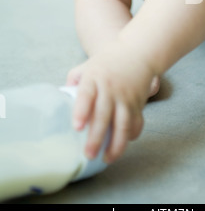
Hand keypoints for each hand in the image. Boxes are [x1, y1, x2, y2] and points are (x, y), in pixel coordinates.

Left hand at [67, 40, 154, 163]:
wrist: (138, 52)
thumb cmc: (108, 60)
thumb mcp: (88, 65)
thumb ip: (74, 79)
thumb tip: (61, 98)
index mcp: (95, 77)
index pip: (87, 95)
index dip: (82, 111)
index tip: (77, 127)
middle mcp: (111, 88)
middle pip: (104, 115)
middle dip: (96, 137)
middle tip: (88, 154)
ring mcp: (126, 96)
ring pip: (123, 124)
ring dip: (116, 144)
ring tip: (107, 159)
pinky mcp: (138, 103)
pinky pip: (136, 122)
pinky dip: (132, 135)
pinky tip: (123, 144)